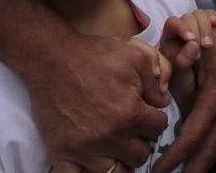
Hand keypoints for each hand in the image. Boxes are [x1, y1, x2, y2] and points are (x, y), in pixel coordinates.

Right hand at [30, 31, 169, 172]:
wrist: (52, 59)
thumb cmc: (94, 55)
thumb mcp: (135, 56)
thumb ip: (156, 80)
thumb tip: (163, 102)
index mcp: (130, 114)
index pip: (158, 128)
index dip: (156, 118)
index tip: (148, 112)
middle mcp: (110, 137)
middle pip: (140, 155)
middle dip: (141, 141)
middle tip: (132, 128)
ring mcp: (85, 149)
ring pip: (116, 172)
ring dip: (120, 160)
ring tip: (117, 146)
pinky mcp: (62, 152)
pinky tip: (93, 161)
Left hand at [153, 15, 215, 171]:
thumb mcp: (198, 47)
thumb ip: (179, 67)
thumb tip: (164, 86)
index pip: (193, 134)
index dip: (176, 154)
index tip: (159, 168)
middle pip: (209, 149)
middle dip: (193, 169)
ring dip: (201, 162)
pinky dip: (208, 149)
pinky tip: (199, 155)